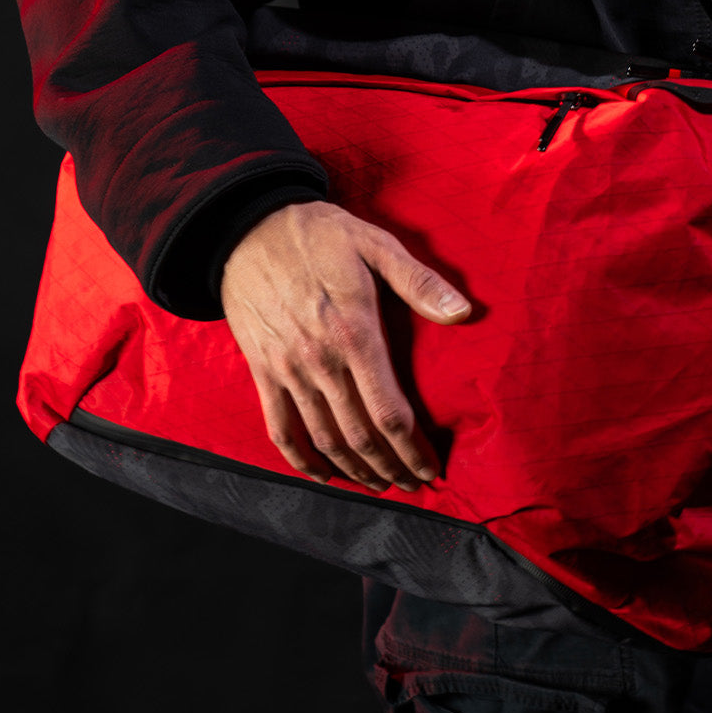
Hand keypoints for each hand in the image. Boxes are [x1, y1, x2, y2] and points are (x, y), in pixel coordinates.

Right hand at [220, 200, 471, 490]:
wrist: (247, 228)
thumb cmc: (319, 234)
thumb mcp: (375, 244)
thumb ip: (419, 281)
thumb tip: (464, 312)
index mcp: (354, 332)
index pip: (390, 411)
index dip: (413, 448)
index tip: (432, 468)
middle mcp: (320, 360)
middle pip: (360, 435)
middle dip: (391, 467)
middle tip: (414, 484)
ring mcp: (288, 369)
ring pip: (324, 439)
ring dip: (354, 471)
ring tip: (380, 484)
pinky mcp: (263, 371)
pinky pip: (281, 429)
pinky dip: (302, 461)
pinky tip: (324, 475)